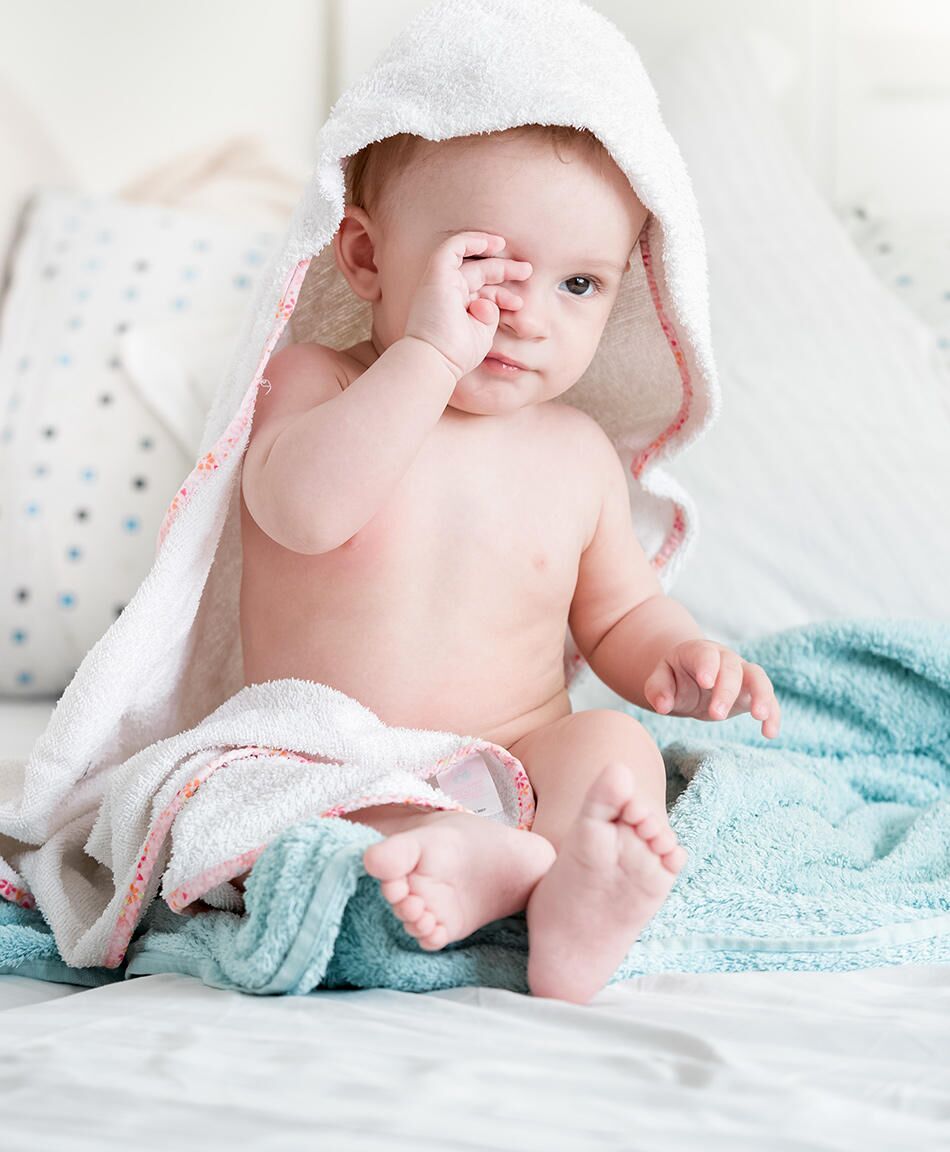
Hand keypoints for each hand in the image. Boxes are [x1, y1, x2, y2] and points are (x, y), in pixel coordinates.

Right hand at [404, 232, 531, 381]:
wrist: (437, 359)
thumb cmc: (457, 354)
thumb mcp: (482, 334)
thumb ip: (490, 317)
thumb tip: (492, 304)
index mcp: (456, 308)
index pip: (482, 291)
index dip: (502, 293)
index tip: (519, 303)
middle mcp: (447, 293)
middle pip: (478, 272)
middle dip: (503, 269)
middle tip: (527, 271)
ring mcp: (440, 283)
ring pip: (466, 257)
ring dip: (490, 250)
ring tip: (510, 251)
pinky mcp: (437, 276)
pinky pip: (452, 247)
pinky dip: (471, 241)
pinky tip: (493, 243)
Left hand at [643, 638, 781, 738]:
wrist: (691, 678)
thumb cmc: (675, 678)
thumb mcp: (660, 680)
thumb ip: (658, 689)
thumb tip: (662, 706)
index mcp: (698, 652)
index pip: (705, 655)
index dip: (707, 666)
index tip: (706, 682)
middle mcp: (724, 659)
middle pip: (731, 668)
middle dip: (726, 691)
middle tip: (716, 715)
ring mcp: (741, 674)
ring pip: (758, 678)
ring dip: (761, 695)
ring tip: (760, 716)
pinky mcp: (752, 693)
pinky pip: (768, 700)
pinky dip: (772, 714)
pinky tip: (770, 733)